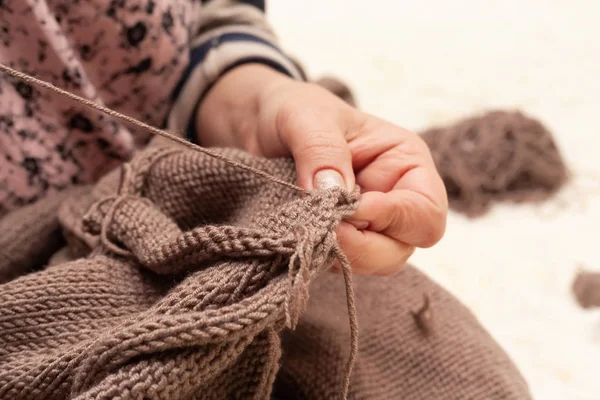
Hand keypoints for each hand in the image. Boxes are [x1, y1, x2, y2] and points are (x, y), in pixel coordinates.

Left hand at [197, 64, 447, 274]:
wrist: (259, 125)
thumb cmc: (294, 110)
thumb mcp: (307, 118)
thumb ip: (323, 152)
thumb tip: (335, 194)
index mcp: (405, 163)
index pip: (425, 212)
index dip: (396, 217)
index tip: (352, 209)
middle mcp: (394, 198)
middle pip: (403, 247)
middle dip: (366, 246)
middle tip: (326, 230)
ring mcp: (368, 223)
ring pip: (375, 262)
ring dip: (344, 254)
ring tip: (310, 229)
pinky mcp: (340, 238)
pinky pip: (342, 262)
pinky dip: (324, 256)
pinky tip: (302, 235)